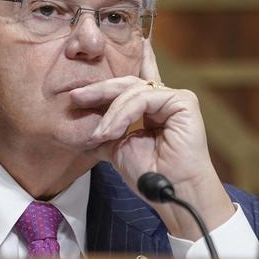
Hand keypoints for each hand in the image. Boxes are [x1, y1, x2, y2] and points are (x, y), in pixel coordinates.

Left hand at [69, 40, 233, 239]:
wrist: (170, 192)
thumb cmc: (149, 174)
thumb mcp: (118, 148)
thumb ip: (107, 131)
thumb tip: (83, 126)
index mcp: (153, 109)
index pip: (133, 84)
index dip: (115, 74)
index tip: (97, 67)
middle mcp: (165, 100)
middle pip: (127, 84)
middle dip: (100, 90)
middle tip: (76, 97)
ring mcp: (175, 99)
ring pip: (133, 91)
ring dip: (111, 113)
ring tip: (99, 134)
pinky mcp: (182, 101)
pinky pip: (143, 98)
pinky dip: (124, 114)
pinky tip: (112, 131)